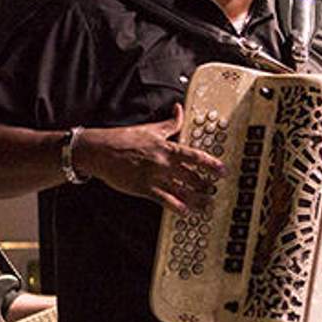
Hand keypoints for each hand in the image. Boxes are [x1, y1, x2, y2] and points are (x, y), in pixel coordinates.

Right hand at [77, 103, 225, 214]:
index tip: (222, 170)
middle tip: (215, 191)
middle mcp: (163, 162)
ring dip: (196, 199)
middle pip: (192, 176)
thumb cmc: (123, 139)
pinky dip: (176, 206)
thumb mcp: (150, 129)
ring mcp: (153, 176)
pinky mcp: (143, 188)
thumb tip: (179, 109)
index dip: (211, 164)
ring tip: (206, 205)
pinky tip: (185, 212)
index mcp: (166, 147)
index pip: (195, 156)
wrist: (99, 150)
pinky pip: (163, 199)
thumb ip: (170, 122)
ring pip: (181, 190)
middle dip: (206, 185)